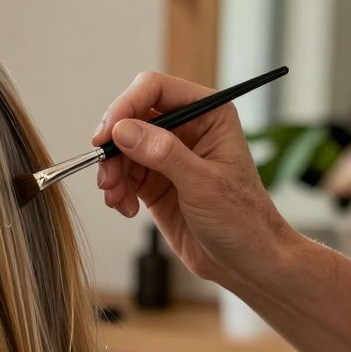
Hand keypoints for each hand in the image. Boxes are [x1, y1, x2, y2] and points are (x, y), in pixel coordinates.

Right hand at [91, 70, 298, 285]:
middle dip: (113, 147)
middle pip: (130, 118)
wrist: (245, 261)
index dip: (125, 106)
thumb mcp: (203, 184)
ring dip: (111, 173)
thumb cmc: (242, 219)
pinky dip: (115, 190)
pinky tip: (127, 209)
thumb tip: (123, 130)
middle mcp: (185, 129)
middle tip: (107, 176)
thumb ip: (163, 154)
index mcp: (208, 115)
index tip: (106, 135)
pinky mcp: (153, 180)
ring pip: (120, 148)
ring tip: (116, 198)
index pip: (155, 90)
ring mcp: (166, 155)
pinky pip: (121, 174)